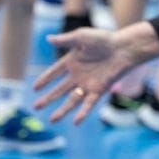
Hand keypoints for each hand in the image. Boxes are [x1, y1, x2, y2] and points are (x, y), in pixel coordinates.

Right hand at [33, 23, 158, 123]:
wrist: (124, 48)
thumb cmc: (104, 39)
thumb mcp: (82, 37)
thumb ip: (65, 40)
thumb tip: (47, 38)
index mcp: (72, 61)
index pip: (54, 73)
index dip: (45, 80)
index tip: (34, 88)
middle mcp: (78, 75)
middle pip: (60, 89)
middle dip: (48, 98)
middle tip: (36, 107)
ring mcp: (88, 84)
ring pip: (72, 100)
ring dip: (62, 110)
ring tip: (52, 119)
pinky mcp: (99, 90)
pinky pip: (89, 103)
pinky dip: (83, 112)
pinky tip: (76, 121)